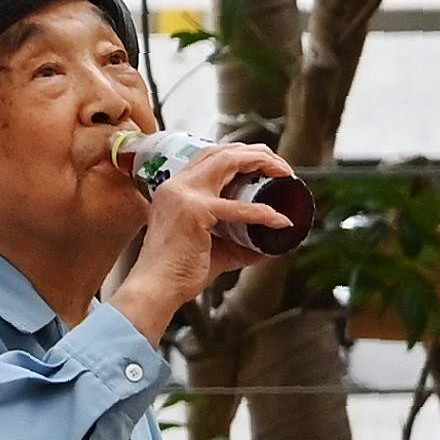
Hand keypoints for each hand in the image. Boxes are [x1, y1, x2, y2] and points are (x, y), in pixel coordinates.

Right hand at [111, 140, 296, 339]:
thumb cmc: (178, 272)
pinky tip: (280, 220)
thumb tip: (271, 244)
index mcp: (175, 190)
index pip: (209, 156)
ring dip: (261, 162)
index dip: (240, 154)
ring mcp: (184, 195)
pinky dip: (264, 212)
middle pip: (220, 151)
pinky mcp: (195, 212)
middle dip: (256, 152)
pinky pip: (238, 207)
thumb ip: (240, 243)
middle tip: (282, 166)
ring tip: (284, 173)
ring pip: (228, 161)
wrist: (156, 289)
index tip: (265, 163)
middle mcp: (177, 186)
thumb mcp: (214, 249)